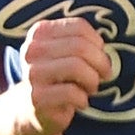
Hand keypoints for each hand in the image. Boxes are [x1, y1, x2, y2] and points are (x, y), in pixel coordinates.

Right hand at [15, 17, 114, 134]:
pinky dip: (83, 99)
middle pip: (79, 46)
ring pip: (76, 66)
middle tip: (103, 75)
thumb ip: (83, 43)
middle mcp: (32, 50)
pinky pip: (72, 92)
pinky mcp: (36, 97)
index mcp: (39, 32)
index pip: (78, 27)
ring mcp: (32, 74)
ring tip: (90, 88)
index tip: (99, 56)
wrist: (31, 107)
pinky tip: (78, 103)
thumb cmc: (58, 76)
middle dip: (100, 63)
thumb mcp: (67, 53)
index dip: (97, 43)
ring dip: (92, 80)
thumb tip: (101, 49)